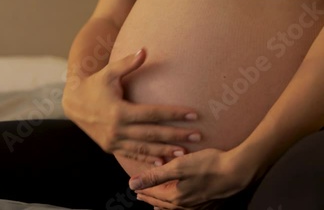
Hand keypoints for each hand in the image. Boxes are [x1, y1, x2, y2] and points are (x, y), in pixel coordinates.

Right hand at [62, 48, 201, 163]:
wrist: (73, 102)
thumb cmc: (94, 84)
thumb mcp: (108, 72)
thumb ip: (127, 63)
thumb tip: (144, 50)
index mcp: (119, 111)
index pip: (153, 114)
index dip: (174, 114)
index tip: (193, 114)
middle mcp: (117, 129)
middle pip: (153, 134)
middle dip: (176, 135)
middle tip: (198, 136)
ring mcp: (113, 140)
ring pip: (144, 148)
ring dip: (165, 151)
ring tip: (184, 153)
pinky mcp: (110, 147)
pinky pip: (131, 155)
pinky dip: (147, 159)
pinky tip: (161, 162)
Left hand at [129, 148, 255, 208]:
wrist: (239, 171)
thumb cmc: (209, 165)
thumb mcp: (178, 167)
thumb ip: (154, 176)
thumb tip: (132, 185)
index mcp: (176, 197)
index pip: (154, 193)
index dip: (143, 188)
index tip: (133, 187)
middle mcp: (187, 206)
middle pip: (163, 203)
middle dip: (151, 198)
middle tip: (140, 195)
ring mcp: (200, 206)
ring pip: (176, 208)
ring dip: (164, 205)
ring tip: (156, 205)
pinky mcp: (211, 204)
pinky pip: (189, 208)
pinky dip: (179, 207)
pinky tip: (182, 204)